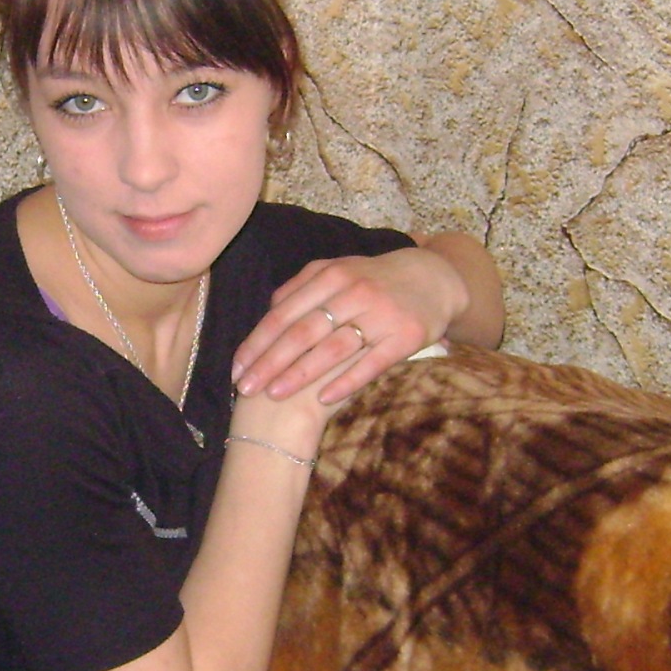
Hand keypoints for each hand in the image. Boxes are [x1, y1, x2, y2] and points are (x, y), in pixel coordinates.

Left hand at [231, 245, 475, 406]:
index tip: (237, 368)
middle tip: (245, 389)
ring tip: (274, 395)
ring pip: (333, 348)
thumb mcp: (338, 270)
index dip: (258, 343)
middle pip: (303, 332)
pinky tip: (323, 399)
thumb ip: (302, 287)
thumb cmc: (374, 279)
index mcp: (331, 276)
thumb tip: (268, 310)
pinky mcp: (405, 336)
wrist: (433, 277)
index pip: (284, 314)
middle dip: (270, 362)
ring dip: (300, 374)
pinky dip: (346, 381)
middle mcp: (353, 292)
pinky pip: (371, 363)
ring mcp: (381, 315)